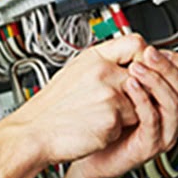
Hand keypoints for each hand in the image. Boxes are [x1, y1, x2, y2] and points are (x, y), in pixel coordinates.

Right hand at [4, 34, 151, 164]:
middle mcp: (103, 72)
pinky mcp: (112, 119)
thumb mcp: (75, 72)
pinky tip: (95, 127)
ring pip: (139, 104)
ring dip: (125, 114)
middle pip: (144, 77)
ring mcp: (109, 95)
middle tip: (116, 101)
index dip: (144, 57)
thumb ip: (104, 64)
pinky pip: (128, 125)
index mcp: (94, 57)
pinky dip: (115, 130)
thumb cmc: (51, 107)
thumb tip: (132, 61)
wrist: (32, 133)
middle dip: (136, 92)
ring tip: (99, 115)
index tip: (141, 68)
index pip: (135, 43)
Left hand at [72, 44, 177, 177]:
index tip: (154, 49)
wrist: (93, 156)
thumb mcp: (124, 89)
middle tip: (147, 53)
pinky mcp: (151, 145)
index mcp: (170, 100)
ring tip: (135, 68)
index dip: (175, 60)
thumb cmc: (108, 123)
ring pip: (173, 103)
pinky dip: (144, 101)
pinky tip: (131, 87)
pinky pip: (153, 120)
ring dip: (155, 81)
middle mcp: (172, 116)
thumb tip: (140, 44)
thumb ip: (136, 70)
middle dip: (165, 66)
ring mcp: (164, 132)